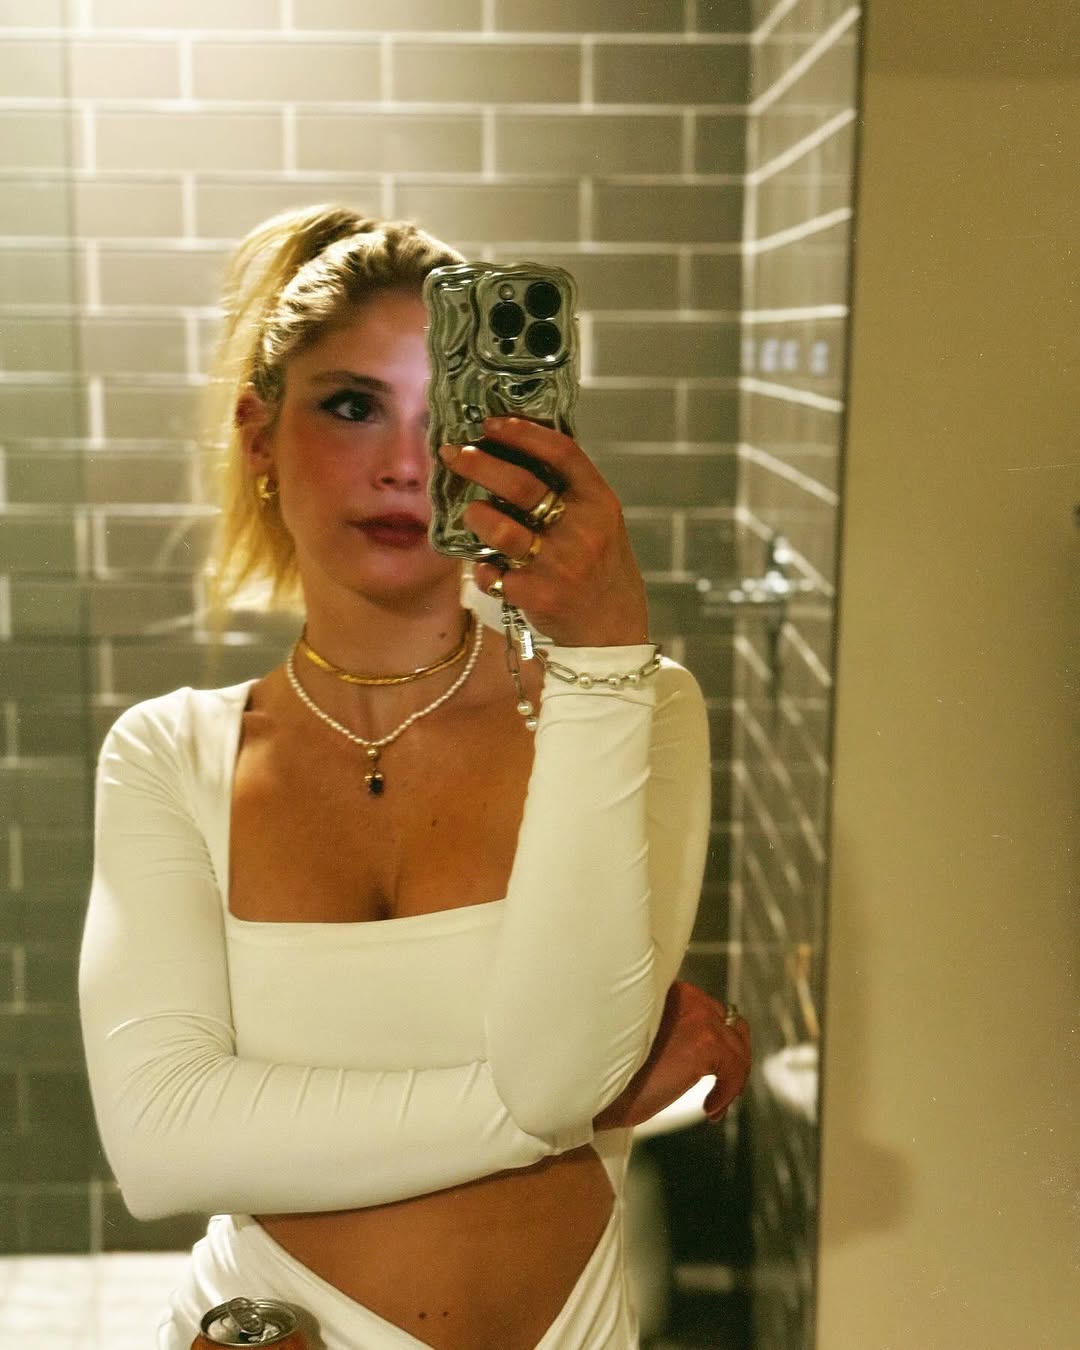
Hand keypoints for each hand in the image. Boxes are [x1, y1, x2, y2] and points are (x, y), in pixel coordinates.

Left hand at [437, 416, 648, 647]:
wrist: (612, 631)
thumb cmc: (600, 567)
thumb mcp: (600, 521)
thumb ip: (569, 489)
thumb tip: (515, 447)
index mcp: (600, 502)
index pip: (561, 452)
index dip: (522, 432)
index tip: (490, 424)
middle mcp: (582, 530)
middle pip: (520, 484)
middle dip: (479, 463)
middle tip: (453, 454)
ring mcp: (559, 564)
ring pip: (499, 529)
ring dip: (476, 516)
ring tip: (471, 513)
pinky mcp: (537, 595)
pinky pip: (492, 573)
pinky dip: (484, 569)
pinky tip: (491, 570)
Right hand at [593, 981, 751, 1130]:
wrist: (588, 1089)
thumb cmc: (602, 1072)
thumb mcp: (635, 1041)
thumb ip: (664, 1031)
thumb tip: (691, 1049)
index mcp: (665, 989)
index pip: (710, 1010)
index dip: (715, 1042)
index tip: (704, 1073)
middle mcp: (685, 995)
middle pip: (731, 1025)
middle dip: (729, 1060)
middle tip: (718, 1090)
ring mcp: (698, 1016)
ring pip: (738, 1048)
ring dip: (732, 1079)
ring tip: (714, 1104)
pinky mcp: (705, 1043)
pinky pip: (735, 1068)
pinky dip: (727, 1092)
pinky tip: (709, 1109)